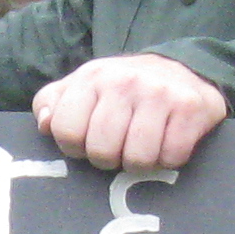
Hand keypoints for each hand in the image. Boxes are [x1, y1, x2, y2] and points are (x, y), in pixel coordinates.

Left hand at [32, 53, 228, 170]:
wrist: (184, 69)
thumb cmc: (124, 88)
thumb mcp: (83, 86)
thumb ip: (52, 102)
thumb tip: (44, 123)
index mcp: (92, 77)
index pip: (66, 131)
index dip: (74, 148)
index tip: (86, 142)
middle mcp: (124, 81)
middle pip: (101, 150)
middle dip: (107, 160)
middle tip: (117, 148)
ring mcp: (159, 93)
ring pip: (137, 159)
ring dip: (139, 163)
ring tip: (141, 147)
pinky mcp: (189, 108)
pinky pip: (171, 157)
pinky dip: (168, 160)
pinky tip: (166, 142)